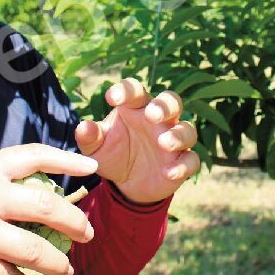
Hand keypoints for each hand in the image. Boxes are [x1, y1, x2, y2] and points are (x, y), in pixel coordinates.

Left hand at [74, 78, 200, 204]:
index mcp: (136, 108)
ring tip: (163, 143)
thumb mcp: (96, 148)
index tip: (112, 98)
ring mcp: (173, 140)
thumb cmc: (113, 154)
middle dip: (163, 106)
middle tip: (151, 115)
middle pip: (171, 101)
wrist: (126, 184)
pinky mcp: (181, 162)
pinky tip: (168, 173)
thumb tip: (83, 127)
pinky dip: (183, 166)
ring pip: (187, 129)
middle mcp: (159, 120)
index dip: (126, 90)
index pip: (135, 90)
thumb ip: (90, 137)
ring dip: (178, 135)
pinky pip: (191, 160)